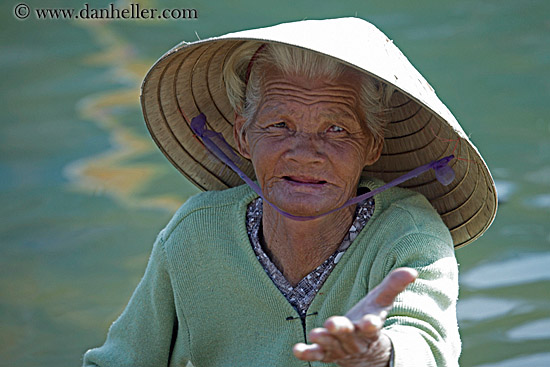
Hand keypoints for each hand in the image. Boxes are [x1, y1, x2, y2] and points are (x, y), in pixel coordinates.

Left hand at [293, 268, 417, 365]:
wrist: (366, 353)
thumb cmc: (370, 319)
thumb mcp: (381, 303)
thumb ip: (394, 286)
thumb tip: (413, 271)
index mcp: (370, 328)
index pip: (372, 326)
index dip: (371, 324)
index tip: (370, 322)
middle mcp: (356, 340)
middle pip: (349, 336)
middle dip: (340, 330)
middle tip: (331, 323)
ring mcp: (341, 349)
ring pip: (332, 346)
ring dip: (323, 340)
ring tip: (315, 334)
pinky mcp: (327, 354)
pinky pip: (317, 355)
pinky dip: (308, 353)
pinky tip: (297, 350)